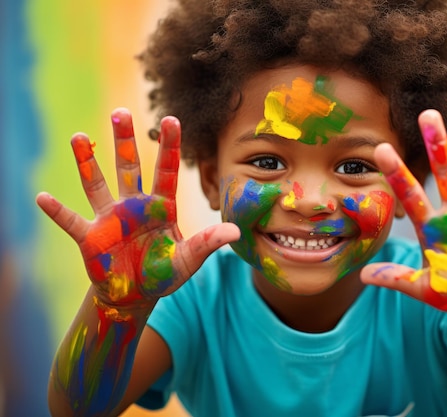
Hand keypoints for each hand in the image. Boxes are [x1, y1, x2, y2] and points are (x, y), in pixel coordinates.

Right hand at [36, 108, 239, 308]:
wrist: (136, 295)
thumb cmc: (164, 273)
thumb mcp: (189, 260)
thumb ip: (208, 243)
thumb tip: (236, 233)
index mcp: (162, 207)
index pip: (167, 171)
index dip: (169, 146)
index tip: (171, 119)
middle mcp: (135, 205)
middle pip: (129, 168)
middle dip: (125, 141)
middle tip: (121, 112)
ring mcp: (111, 218)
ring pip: (98, 184)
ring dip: (87, 163)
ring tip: (79, 137)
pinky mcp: (91, 237)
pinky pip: (71, 221)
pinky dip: (57, 212)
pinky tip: (42, 197)